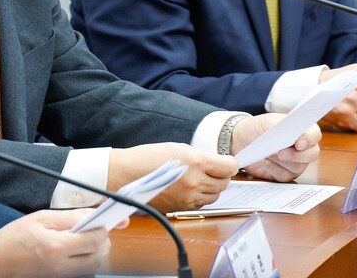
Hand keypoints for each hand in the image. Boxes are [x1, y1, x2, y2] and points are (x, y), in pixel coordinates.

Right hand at [0, 209, 113, 277]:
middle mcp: (62, 265)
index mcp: (57, 247)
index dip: (104, 227)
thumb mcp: (40, 218)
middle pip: (99, 255)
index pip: (95, 239)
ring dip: (96, 250)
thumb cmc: (13, 238)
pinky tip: (76, 246)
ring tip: (85, 236)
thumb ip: (69, 217)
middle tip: (95, 226)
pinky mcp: (59, 277)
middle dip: (102, 240)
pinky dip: (86, 257)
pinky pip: (82, 269)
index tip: (110, 218)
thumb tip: (91, 215)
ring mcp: (61, 274)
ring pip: (93, 264)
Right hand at [109, 143, 236, 210]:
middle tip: (213, 170)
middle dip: (221, 176)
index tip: (227, 162)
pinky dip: (200, 197)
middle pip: (224, 183)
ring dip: (212, 188)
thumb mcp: (178, 148)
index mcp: (196, 161)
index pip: (229, 167)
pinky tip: (189, 188)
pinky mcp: (181, 208)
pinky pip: (201, 204)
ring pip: (215, 196)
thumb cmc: (148, 157)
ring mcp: (188, 198)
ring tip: (199, 179)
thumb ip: (201, 157)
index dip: (230, 164)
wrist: (126, 175)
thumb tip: (219, 164)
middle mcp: (195, 181)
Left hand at [230, 114, 320, 180]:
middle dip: (297, 155)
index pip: (314, 134)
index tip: (298, 143)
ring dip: (282, 161)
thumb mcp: (266, 122)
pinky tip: (265, 162)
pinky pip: (285, 175)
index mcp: (301, 130)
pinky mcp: (286, 174)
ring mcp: (296, 162)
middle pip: (312, 154)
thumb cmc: (258, 128)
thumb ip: (278, 125)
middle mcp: (303, 148)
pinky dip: (273, 169)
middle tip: (281, 153)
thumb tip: (289, 134)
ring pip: (298, 167)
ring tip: (268, 154)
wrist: (242, 140)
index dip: (309, 138)